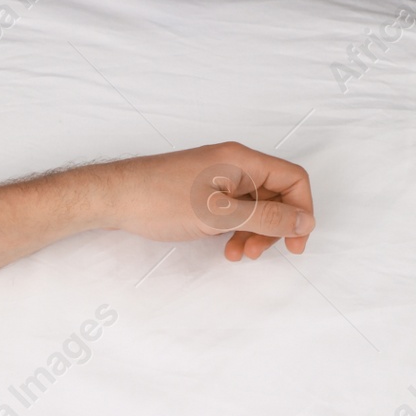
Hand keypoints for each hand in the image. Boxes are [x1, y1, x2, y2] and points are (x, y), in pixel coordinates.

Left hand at [92, 141, 315, 260]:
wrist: (111, 197)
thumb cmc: (159, 200)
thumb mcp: (220, 214)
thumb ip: (266, 218)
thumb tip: (305, 222)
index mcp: (242, 160)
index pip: (293, 180)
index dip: (301, 211)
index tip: (296, 243)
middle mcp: (232, 164)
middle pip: (274, 195)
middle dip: (272, 227)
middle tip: (255, 254)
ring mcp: (214, 177)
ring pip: (251, 206)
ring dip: (251, 232)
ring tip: (236, 255)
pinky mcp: (198, 190)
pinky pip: (229, 209)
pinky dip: (232, 228)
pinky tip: (222, 246)